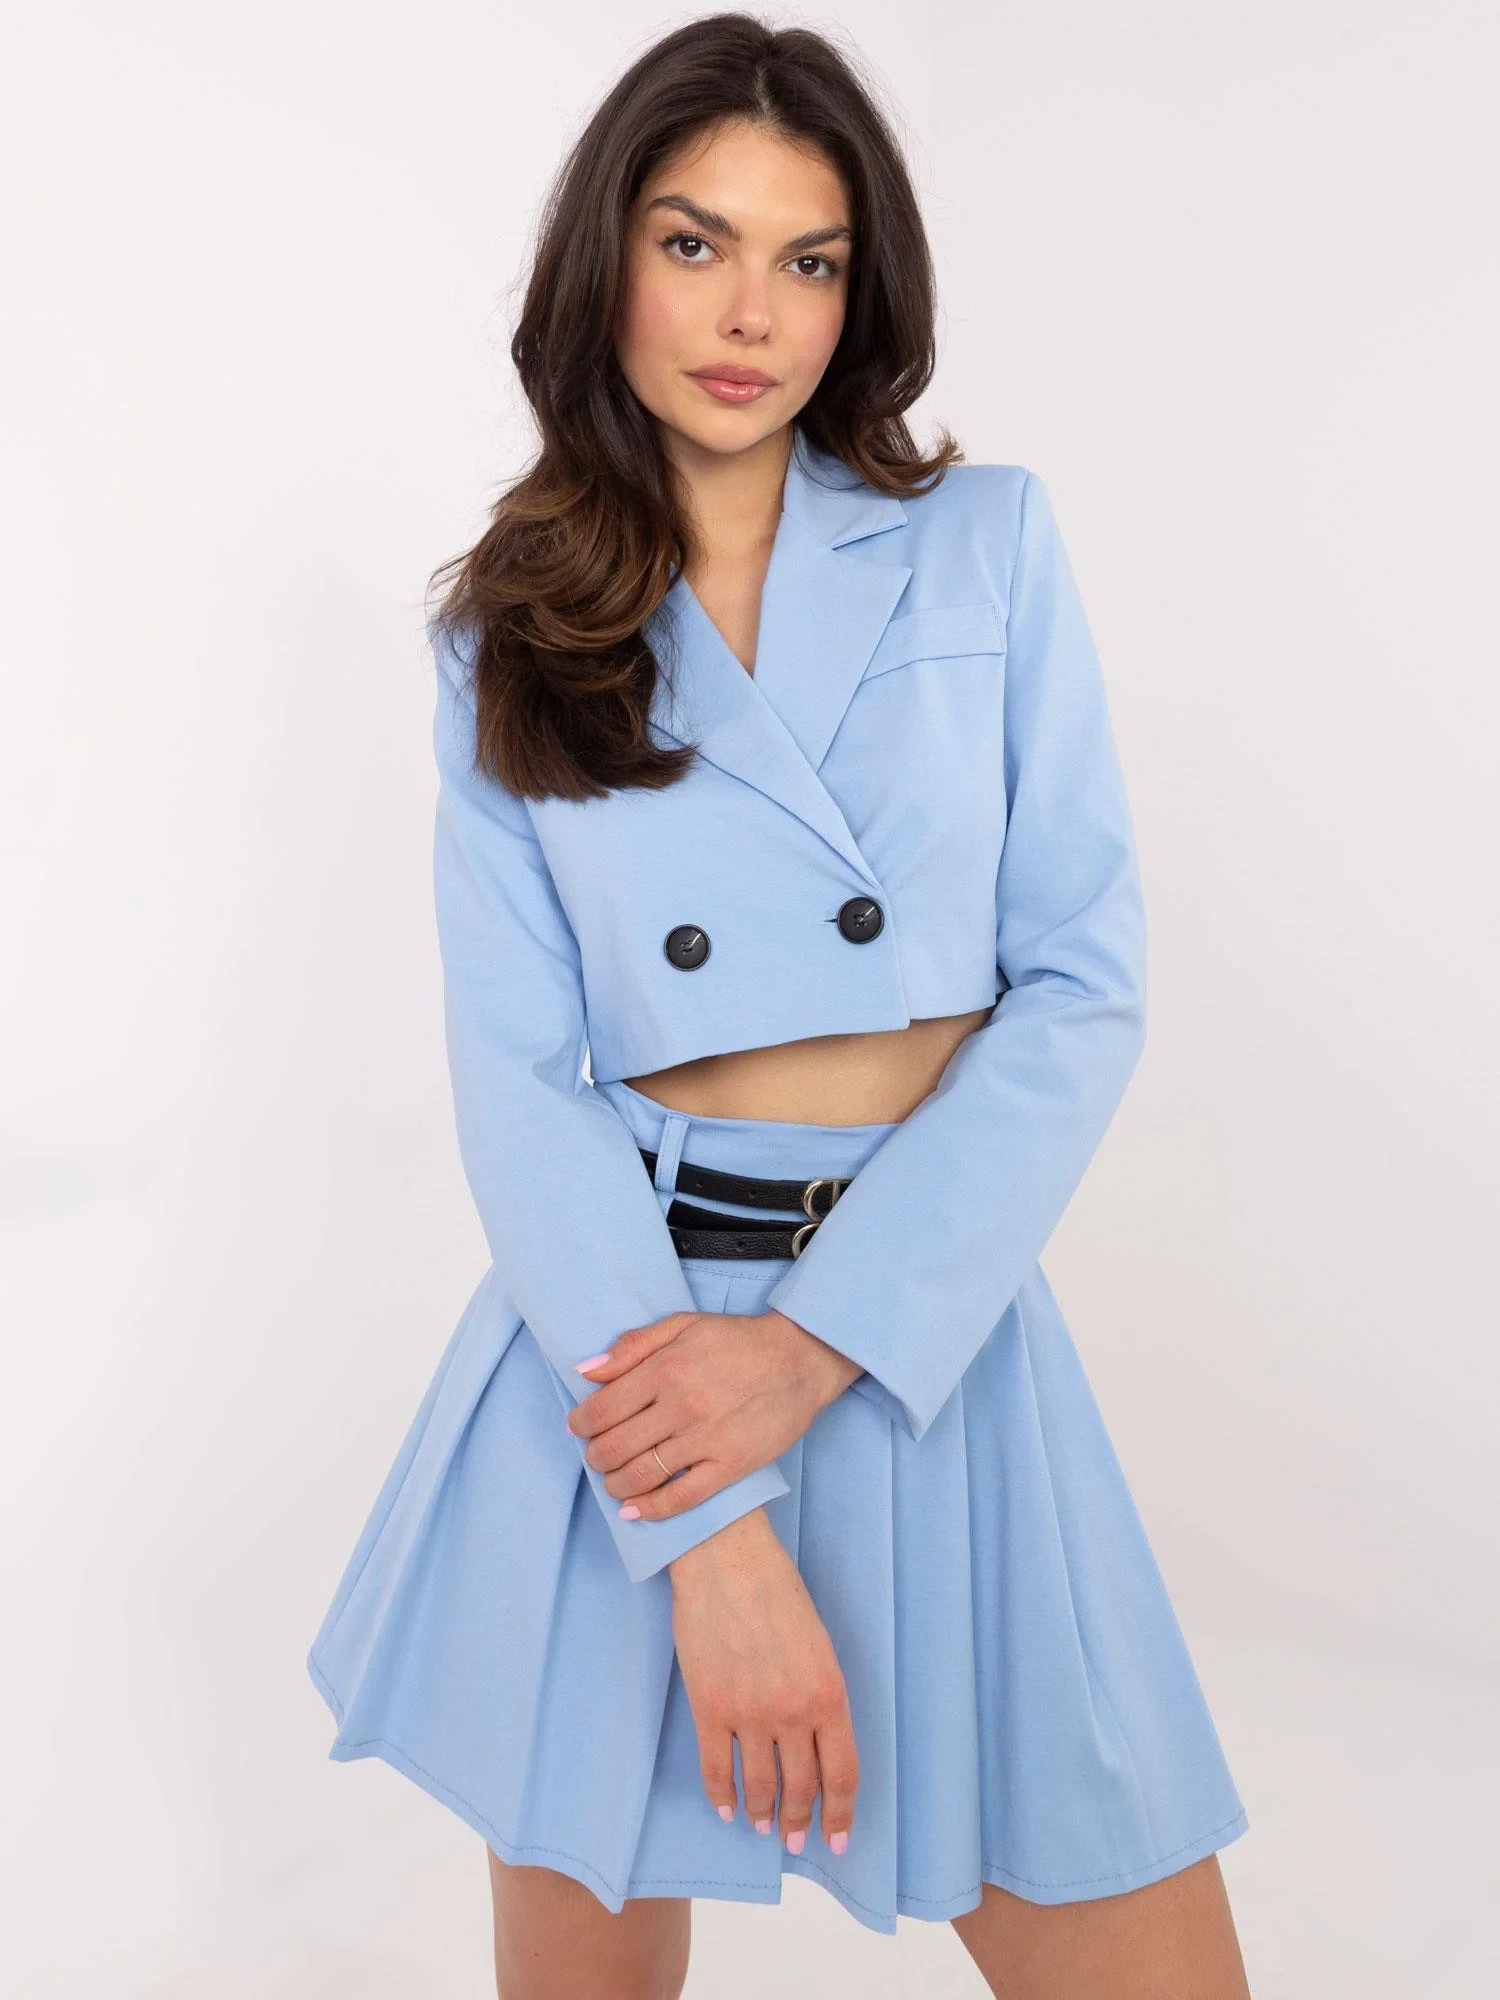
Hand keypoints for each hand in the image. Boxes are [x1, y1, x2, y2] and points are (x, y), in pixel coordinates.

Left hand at [565, 1308, 860, 1522]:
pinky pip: (681, 1498)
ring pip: (641, 1476)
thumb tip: (585, 1371)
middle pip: (615, 1447)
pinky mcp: (731, 1465)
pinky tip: (633, 1509)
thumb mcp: (683, 1325)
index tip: (578, 1427)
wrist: (800, 1360)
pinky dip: (650, 1509)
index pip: (602, 1409)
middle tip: (595, 1455)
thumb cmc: (738, 1341)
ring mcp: (707, 1439)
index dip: (580, 1424)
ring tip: (612, 1480)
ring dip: (614, 1484)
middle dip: (594, 1456)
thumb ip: (632, 1345)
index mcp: (666, 1369)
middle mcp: (681, 1406)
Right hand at [668, 1507, 857, 1855]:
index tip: (837, 1840)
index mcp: (829, 1693)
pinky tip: (728, 1808)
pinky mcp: (709, 1708)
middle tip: (794, 1840)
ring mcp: (749, 1713)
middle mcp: (793, 1711)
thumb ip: (821, 1695)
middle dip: (798, 1821)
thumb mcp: (818, 1644)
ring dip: (763, 1813)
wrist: (726, 1559)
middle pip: (801, 1787)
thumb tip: (815, 1743)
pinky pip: (717, 1768)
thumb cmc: (777, 1591)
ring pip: (760, 1785)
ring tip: (762, 1826)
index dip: (841, 1815)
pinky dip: (722, 1795)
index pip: (842, 1774)